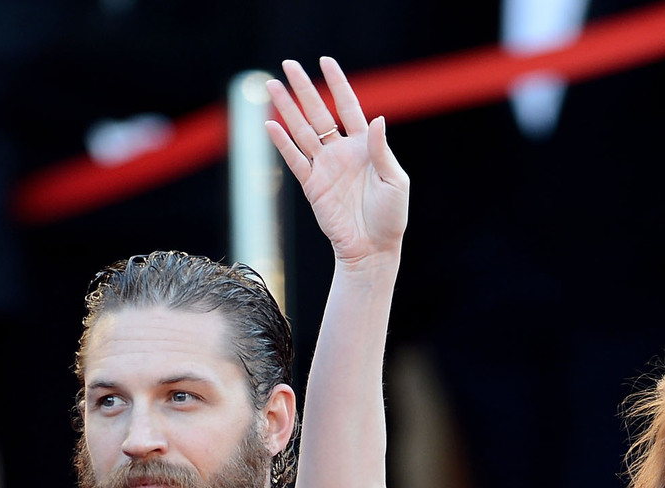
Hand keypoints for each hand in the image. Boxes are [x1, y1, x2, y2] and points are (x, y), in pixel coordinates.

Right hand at [264, 58, 408, 267]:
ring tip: (272, 86)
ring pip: (302, 131)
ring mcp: (325, 167)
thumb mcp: (394, 181)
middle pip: (319, 112)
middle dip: (303, 88)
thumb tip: (377, 118)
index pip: (348, 107)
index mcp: (365, 146)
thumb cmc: (390, 217)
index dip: (337, 84)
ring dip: (287, 109)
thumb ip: (381, 150)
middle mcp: (342, 152)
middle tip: (288, 64)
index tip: (325, 61)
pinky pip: (294, 159)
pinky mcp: (312, 186)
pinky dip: (282, 143)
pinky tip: (270, 124)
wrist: (372, 249)